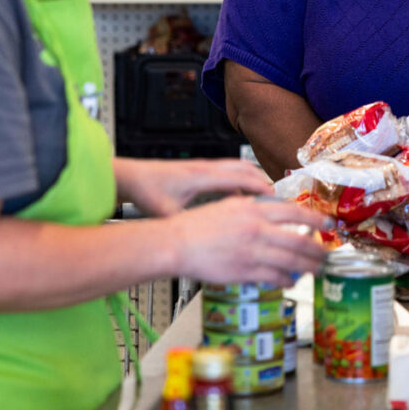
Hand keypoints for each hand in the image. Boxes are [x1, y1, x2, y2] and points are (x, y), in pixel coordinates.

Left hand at [115, 157, 272, 216]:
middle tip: (277, 198)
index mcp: (202, 177)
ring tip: (264, 196)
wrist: (131, 176)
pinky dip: (239, 181)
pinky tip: (239, 198)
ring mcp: (203, 167)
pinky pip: (227, 171)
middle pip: (245, 168)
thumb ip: (187, 225)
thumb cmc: (146, 191)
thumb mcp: (167, 213)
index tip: (276, 199)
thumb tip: (201, 242)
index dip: (260, 188)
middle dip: (263, 181)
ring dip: (253, 179)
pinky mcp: (198, 170)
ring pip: (237, 167)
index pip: (240, 178)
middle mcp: (206, 168)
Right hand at [173, 195, 328, 286]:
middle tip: (327, 254)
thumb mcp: (229, 205)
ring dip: (308, 267)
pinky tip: (291, 281)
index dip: (315, 220)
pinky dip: (286, 280)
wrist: (176, 243)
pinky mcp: (244, 271)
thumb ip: (254, 208)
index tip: (328, 225)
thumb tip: (275, 211)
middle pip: (298, 240)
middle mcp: (256, 228)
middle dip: (317, 250)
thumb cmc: (197, 225)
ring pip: (290, 260)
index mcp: (253, 209)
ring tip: (316, 270)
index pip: (294, 212)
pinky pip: (274, 277)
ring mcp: (251, 251)